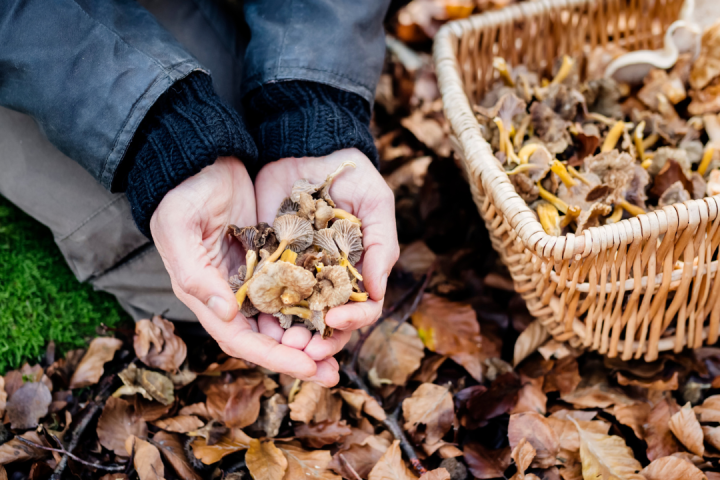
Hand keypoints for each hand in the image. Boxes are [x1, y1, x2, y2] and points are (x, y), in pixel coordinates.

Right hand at [151, 157, 339, 385]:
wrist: (202, 157)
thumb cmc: (183, 192)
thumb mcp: (179, 228)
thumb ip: (196, 275)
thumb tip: (228, 316)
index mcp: (205, 293)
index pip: (240, 338)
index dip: (273, 357)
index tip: (306, 368)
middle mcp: (228, 293)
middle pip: (266, 337)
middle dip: (298, 358)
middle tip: (333, 373)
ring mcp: (251, 277)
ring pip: (283, 318)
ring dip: (308, 337)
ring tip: (340, 352)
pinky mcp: (270, 259)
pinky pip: (294, 290)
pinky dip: (312, 305)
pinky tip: (337, 314)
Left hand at [254, 149, 399, 365]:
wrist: (307, 147)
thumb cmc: (350, 174)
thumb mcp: (375, 203)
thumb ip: (382, 245)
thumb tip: (379, 292)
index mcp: (358, 270)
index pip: (362, 308)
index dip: (353, 320)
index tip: (335, 319)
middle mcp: (329, 279)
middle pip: (328, 323)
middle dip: (319, 342)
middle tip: (304, 350)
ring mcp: (299, 273)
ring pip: (297, 317)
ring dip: (291, 337)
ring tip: (281, 345)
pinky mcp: (270, 263)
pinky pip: (267, 294)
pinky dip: (263, 313)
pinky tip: (257, 324)